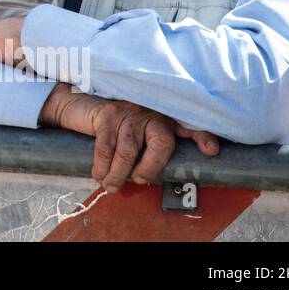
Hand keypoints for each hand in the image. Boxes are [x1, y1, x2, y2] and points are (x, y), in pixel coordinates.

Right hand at [42, 84, 219, 191]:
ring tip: (111, 185)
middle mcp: (149, 112)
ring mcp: (128, 112)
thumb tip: (150, 178)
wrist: (78, 104)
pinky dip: (102, 166)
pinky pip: (106, 147)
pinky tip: (99, 174)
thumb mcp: (136, 129)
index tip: (211, 150)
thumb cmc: (113, 124)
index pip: (188, 125)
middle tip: (140, 180)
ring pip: (129, 150)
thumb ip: (149, 146)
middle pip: (161, 143)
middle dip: (150, 168)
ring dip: (119, 174)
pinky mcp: (107, 114)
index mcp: (162, 118)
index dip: (201, 136)